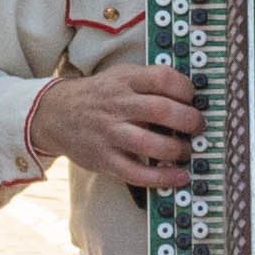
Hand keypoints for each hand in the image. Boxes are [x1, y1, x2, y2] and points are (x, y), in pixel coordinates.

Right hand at [25, 59, 201, 191]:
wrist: (56, 114)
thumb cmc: (98, 96)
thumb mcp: (120, 76)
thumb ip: (149, 82)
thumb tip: (191, 98)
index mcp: (124, 81)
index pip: (163, 78)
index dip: (186, 89)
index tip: (194, 99)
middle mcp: (117, 105)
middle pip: (162, 111)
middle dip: (190, 121)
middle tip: (198, 127)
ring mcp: (110, 134)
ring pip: (152, 144)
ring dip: (178, 150)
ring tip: (186, 151)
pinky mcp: (104, 159)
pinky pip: (138, 173)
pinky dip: (162, 178)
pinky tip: (178, 176)